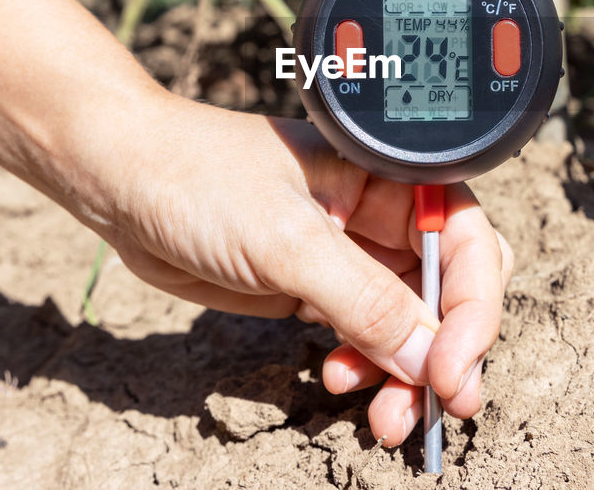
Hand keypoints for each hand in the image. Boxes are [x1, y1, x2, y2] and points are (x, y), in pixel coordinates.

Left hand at [79, 93, 513, 443]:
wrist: (121, 182)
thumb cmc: (198, 176)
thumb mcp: (286, 240)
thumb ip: (363, 301)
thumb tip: (429, 360)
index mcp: (392, 177)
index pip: (467, 243)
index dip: (472, 309)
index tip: (450, 368)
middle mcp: (380, 214)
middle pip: (448, 290)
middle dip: (446, 351)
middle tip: (439, 405)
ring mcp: (347, 254)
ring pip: (408, 325)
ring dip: (404, 374)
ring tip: (383, 417)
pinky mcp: (313, 287)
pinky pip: (363, 337)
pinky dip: (364, 369)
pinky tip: (337, 380)